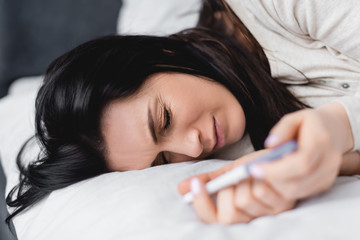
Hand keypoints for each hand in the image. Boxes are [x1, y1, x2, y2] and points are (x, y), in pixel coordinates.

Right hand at [178, 151, 295, 223]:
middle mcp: (252, 218)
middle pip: (229, 215)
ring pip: (244, 202)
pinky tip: (265, 172)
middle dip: (228, 191)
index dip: (201, 204)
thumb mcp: (228, 171)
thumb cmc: (255, 166)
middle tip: (235, 178)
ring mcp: (268, 214)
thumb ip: (209, 180)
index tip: (195, 184)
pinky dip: (259, 177)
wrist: (281, 155)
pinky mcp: (284, 204)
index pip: (212, 220)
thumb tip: (181, 188)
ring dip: (245, 182)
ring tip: (253, 173)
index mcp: (236, 212)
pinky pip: (262, 192)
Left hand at [249, 102, 353, 199]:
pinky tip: (275, 178)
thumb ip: (281, 130)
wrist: (334, 130)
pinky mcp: (325, 183)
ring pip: (299, 191)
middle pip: (298, 182)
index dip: (275, 170)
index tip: (254, 168)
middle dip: (272, 181)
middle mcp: (329, 160)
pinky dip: (285, 189)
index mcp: (321, 140)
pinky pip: (302, 193)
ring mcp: (329, 174)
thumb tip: (270, 145)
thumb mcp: (293, 119)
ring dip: (276, 187)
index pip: (300, 163)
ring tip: (263, 175)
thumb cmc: (308, 123)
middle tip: (254, 173)